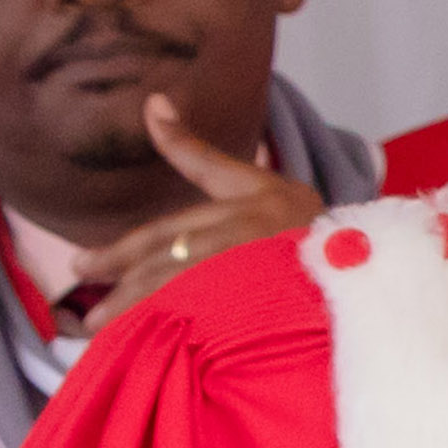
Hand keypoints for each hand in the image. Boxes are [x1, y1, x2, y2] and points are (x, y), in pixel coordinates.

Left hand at [70, 93, 326, 332]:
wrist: (364, 268)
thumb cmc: (307, 223)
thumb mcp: (254, 181)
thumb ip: (197, 151)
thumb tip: (153, 101)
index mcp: (245, 209)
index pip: (171, 230)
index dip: (124, 250)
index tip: (83, 264)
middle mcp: (248, 243)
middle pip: (171, 266)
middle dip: (123, 285)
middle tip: (87, 311)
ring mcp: (259, 278)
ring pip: (185, 297)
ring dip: (141, 314)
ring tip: (105, 331)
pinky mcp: (269, 310)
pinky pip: (211, 325)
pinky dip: (178, 334)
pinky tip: (152, 346)